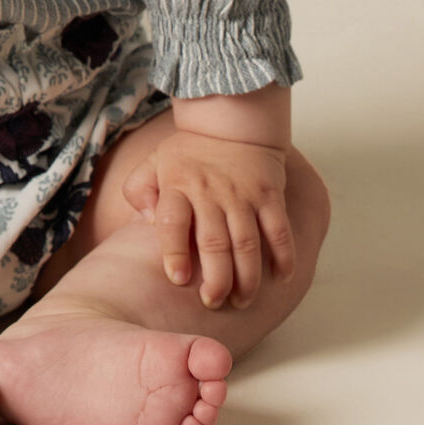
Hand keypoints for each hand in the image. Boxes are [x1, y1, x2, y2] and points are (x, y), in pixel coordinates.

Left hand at [122, 129, 294, 308]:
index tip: (178, 279)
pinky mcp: (269, 196)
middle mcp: (209, 192)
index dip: (174, 253)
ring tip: (241, 300)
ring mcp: (242, 195)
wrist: (231, 122)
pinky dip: (283, 257)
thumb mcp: (154, 163)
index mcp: (177, 185)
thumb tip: (145, 221)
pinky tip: (280, 278)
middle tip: (212, 302)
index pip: (173, 222)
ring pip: (247, 244)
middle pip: (213, 243)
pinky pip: (279, 231)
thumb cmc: (189, 152)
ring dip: (247, 278)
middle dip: (215, 280)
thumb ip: (139, 190)